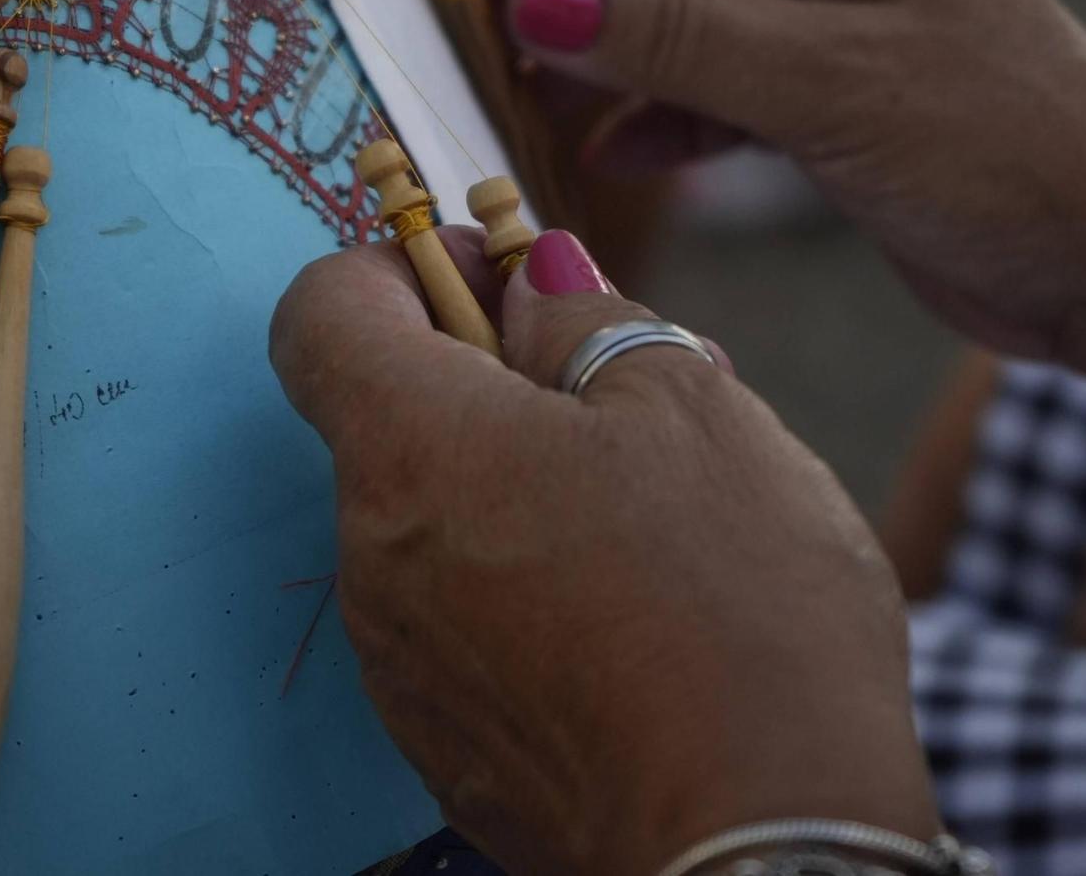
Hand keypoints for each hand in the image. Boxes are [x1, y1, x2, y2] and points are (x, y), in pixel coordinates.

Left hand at [269, 230, 935, 875]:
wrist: (764, 848)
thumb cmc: (738, 610)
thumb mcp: (693, 405)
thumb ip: (584, 319)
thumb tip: (527, 281)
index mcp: (413, 448)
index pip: (321, 310)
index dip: (399, 268)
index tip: (494, 279)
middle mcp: (372, 554)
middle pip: (391, 419)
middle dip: (491, 383)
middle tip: (624, 398)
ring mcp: (400, 661)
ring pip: (436, 521)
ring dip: (517, 488)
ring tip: (655, 519)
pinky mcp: (443, 741)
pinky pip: (460, 619)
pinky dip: (523, 587)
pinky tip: (634, 615)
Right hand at [474, 0, 1085, 438]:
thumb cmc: (1012, 154)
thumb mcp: (831, 85)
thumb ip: (680, 37)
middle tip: (496, 48)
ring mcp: (826, 28)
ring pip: (678, 11)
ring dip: (604, 50)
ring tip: (536, 104)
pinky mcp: (828, 107)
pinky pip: (711, 88)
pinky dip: (655, 116)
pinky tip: (613, 158)